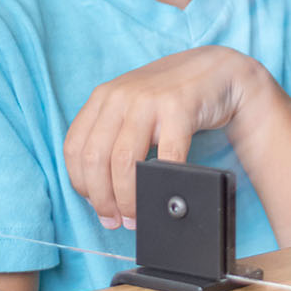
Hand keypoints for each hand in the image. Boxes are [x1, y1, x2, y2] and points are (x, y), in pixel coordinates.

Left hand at [62, 46, 274, 229]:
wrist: (215, 70)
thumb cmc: (171, 97)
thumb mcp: (133, 108)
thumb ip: (115, 136)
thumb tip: (103, 189)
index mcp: (102, 98)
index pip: (74, 148)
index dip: (81, 184)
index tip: (95, 205)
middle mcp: (119, 97)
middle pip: (94, 158)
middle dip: (101, 198)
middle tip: (115, 219)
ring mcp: (148, 101)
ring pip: (123, 160)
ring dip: (126, 198)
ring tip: (134, 214)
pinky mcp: (178, 108)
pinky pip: (165, 155)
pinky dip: (161, 182)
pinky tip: (162, 193)